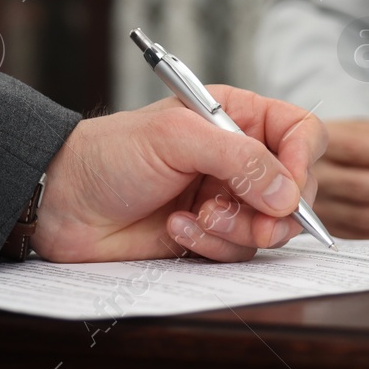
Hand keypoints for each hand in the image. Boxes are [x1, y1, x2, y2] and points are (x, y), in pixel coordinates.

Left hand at [31, 85, 325, 263]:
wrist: (65, 201)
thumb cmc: (109, 153)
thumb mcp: (175, 137)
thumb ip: (237, 158)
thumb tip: (285, 192)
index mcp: (236, 116)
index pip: (300, 132)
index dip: (304, 159)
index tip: (288, 188)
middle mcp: (238, 157)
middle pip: (296, 188)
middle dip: (275, 210)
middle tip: (252, 222)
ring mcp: (226, 198)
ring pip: (270, 227)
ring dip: (235, 229)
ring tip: (195, 217)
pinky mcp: (210, 235)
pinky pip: (238, 251)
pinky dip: (210, 245)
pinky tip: (176, 229)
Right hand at [315, 120, 368, 239]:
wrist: (314, 160)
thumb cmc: (350, 143)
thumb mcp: (363, 130)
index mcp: (324, 142)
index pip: (355, 150)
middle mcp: (316, 176)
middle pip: (359, 187)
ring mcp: (320, 205)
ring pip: (361, 216)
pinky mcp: (329, 227)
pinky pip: (362, 237)